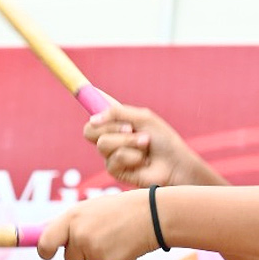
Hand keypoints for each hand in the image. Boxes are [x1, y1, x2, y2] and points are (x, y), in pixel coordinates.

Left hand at [37, 188, 156, 259]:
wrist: (153, 215)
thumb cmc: (121, 209)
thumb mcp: (92, 208)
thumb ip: (70, 223)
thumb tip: (44, 235)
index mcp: (72, 217)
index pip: (45, 242)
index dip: (45, 251)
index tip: (48, 254)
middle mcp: (79, 234)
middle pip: (69, 259)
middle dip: (80, 254)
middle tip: (99, 237)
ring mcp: (93, 249)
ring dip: (100, 254)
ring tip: (116, 236)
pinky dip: (114, 258)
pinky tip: (125, 244)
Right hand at [85, 105, 215, 188]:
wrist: (176, 164)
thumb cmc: (164, 140)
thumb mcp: (144, 118)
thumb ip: (118, 113)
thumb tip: (93, 120)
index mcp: (118, 121)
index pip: (96, 109)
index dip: (87, 99)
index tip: (82, 89)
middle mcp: (112, 136)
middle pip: (89, 130)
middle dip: (111, 127)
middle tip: (131, 128)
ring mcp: (111, 154)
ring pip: (103, 144)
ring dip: (127, 142)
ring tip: (145, 144)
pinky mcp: (115, 170)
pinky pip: (113, 160)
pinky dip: (131, 157)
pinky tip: (143, 161)